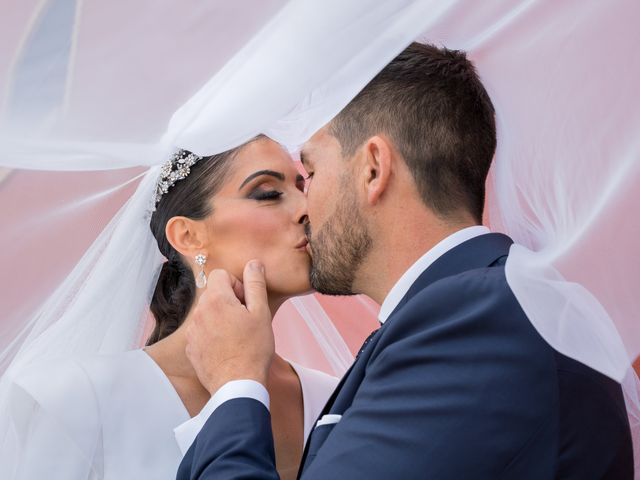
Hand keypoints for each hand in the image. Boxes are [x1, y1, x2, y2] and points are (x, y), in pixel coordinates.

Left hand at [185, 260, 273, 394]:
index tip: (247, 303)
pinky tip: (228, 348)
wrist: (237, 385)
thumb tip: (253, 263)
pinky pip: (202, 331)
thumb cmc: (253, 349)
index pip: (221, 274)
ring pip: (208, 313)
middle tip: (246, 321)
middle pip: (214, 293)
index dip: (237, 285)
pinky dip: (213, 335)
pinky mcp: (191, 348)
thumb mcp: (261, 312)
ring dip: (222, 318)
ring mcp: (192, 331)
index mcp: (215, 300)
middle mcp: (199, 312)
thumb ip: (256, 283)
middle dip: (230, 301)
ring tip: (238, 337)